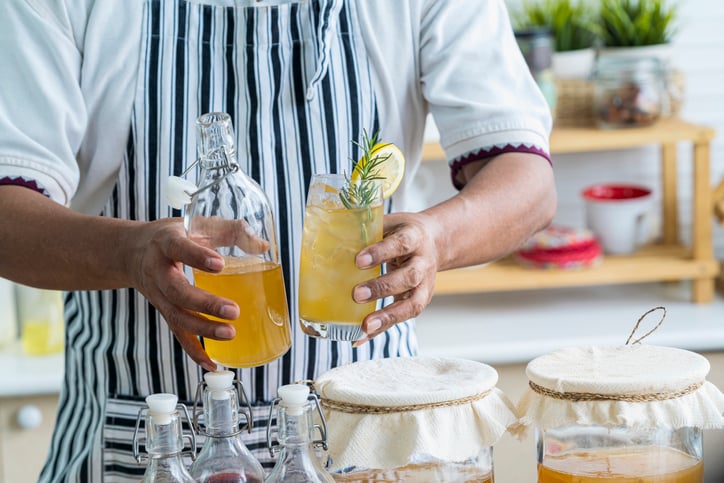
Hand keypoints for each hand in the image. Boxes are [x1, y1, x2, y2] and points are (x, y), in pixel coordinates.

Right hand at [127, 217, 265, 370]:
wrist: (132, 252)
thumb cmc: (173, 235)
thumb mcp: (197, 224)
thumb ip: (231, 230)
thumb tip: (264, 246)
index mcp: (167, 243)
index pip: (179, 248)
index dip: (197, 257)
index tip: (219, 264)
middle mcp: (158, 271)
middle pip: (177, 291)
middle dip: (205, 303)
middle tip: (234, 311)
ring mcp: (159, 295)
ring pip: (177, 316)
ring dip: (203, 329)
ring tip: (230, 334)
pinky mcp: (164, 311)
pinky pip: (177, 333)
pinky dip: (194, 350)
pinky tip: (212, 363)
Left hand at [352, 211, 441, 343]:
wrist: (436, 241)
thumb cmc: (403, 232)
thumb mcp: (390, 224)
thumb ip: (368, 231)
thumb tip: (330, 236)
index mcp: (415, 237)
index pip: (401, 244)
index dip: (382, 252)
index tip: (359, 260)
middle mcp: (423, 262)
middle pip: (409, 277)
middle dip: (383, 287)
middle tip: (357, 294)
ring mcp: (426, 284)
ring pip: (413, 303)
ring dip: (388, 316)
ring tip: (365, 326)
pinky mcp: (420, 300)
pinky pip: (403, 317)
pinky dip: (383, 328)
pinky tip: (362, 336)